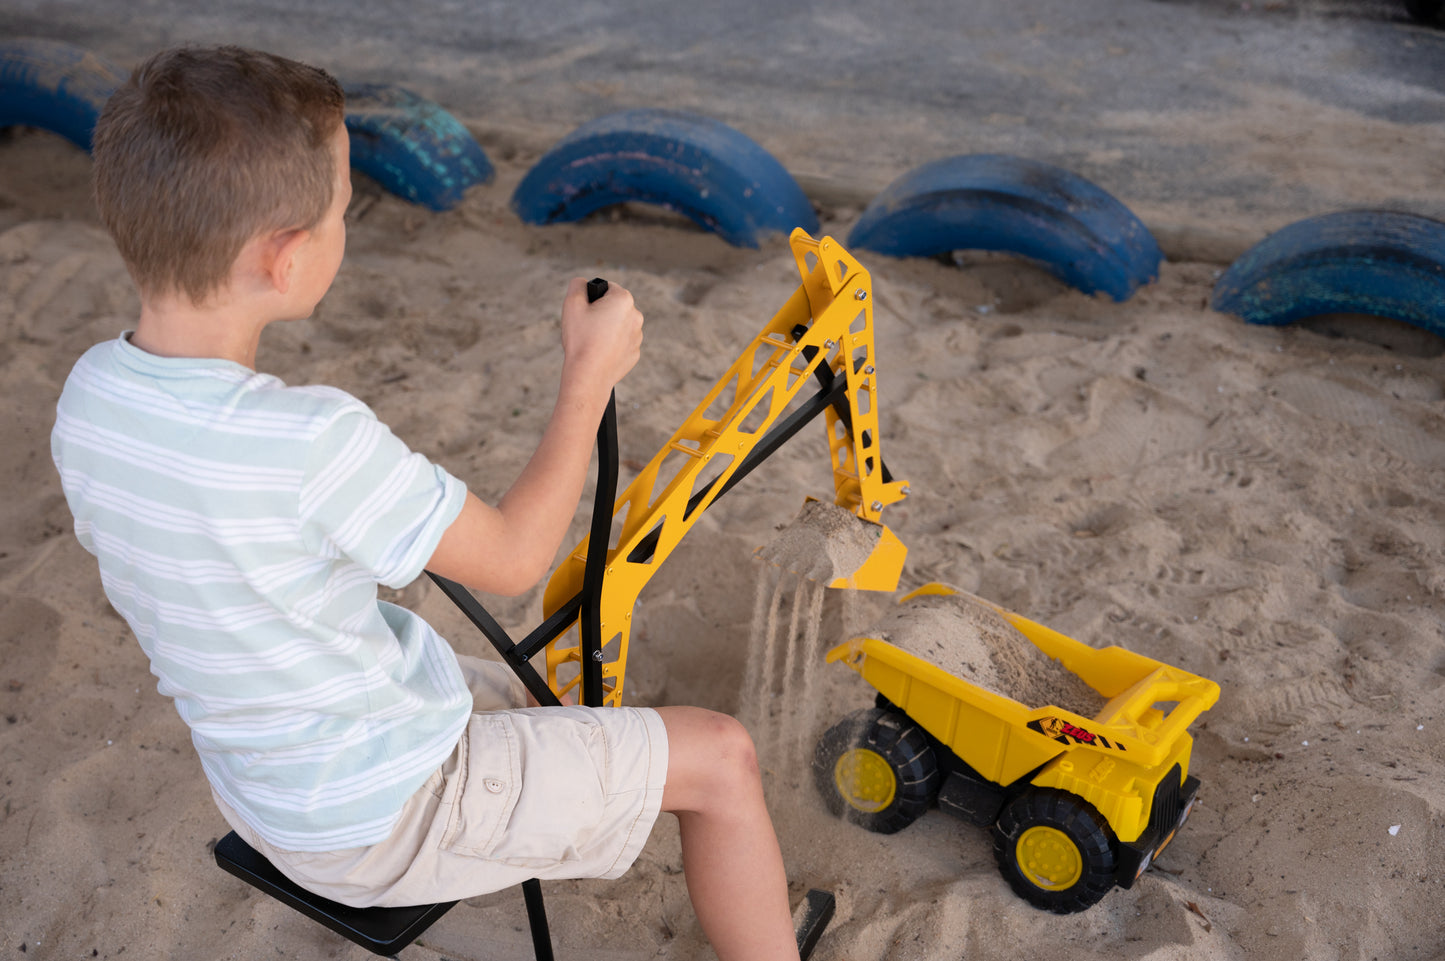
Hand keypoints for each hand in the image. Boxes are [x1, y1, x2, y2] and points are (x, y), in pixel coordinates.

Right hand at [559, 277, 643, 397]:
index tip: (586, 311)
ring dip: (608, 328)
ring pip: (619, 325)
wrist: (589, 375)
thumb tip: (583, 282)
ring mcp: (637, 336)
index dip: (593, 297)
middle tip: (587, 326)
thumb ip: (578, 285)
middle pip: (615, 307)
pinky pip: (622, 343)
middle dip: (602, 313)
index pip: (608, 287)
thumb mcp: (572, 304)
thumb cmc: (581, 340)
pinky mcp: (635, 353)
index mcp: (623, 300)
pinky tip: (599, 352)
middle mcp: (636, 316)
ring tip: (592, 341)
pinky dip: (612, 345)